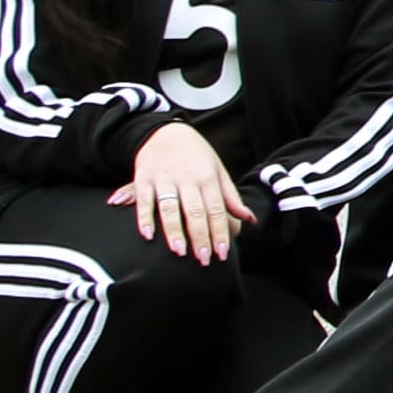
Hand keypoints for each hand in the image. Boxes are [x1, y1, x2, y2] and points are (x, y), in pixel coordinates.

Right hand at [119, 119, 252, 265]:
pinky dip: (144, 218)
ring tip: (179, 252)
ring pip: (170, 208)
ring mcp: (164, 179)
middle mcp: (187, 179)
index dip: (220, 232)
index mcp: (208, 178)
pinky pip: (143, 200)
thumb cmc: (196, 156)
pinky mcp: (143, 179)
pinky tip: (148, 235)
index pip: (216, 210)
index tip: (222, 254)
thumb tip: (249, 219)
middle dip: (200, 237)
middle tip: (204, 260)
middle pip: (195, 211)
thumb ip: (230, 197)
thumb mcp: (218, 170)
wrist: (164, 132)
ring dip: (174, 231)